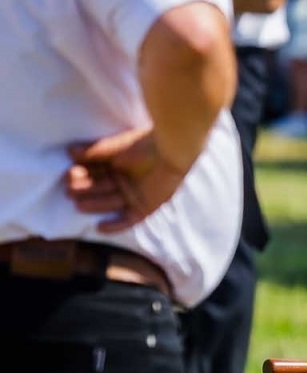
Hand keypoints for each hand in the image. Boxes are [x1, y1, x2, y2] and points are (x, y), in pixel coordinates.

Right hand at [64, 128, 189, 232]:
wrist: (172, 153)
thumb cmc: (144, 146)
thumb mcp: (115, 148)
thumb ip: (93, 151)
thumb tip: (69, 151)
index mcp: (115, 166)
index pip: (93, 173)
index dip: (80, 175)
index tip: (68, 174)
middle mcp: (123, 182)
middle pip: (99, 189)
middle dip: (84, 191)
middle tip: (69, 191)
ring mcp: (134, 196)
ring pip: (109, 203)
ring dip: (94, 205)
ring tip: (78, 205)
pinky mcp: (146, 208)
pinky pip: (128, 220)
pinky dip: (115, 225)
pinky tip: (99, 227)